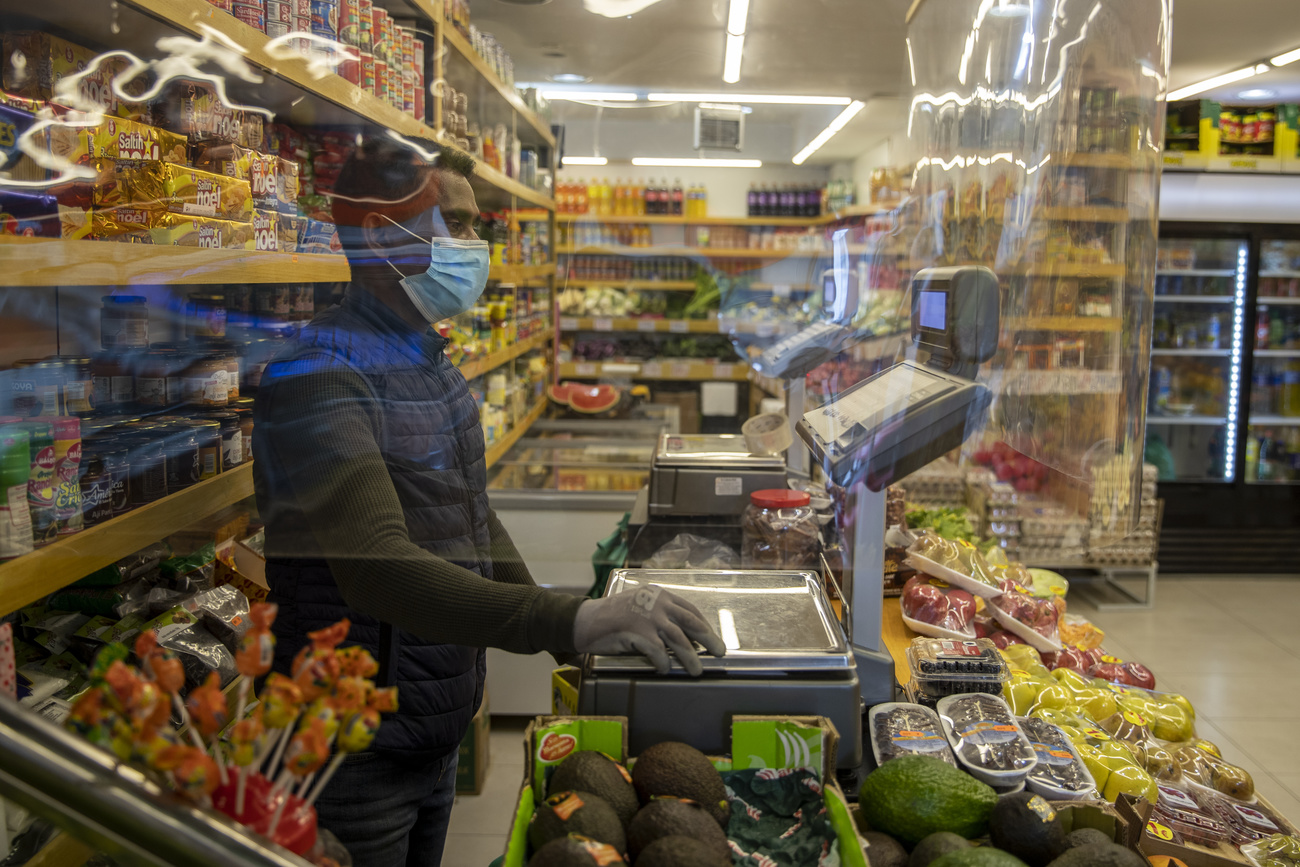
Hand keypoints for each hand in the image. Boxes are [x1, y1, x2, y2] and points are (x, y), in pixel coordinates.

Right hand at [573, 585, 725, 676]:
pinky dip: (663, 663)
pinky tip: (664, 670)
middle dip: (709, 639)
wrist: (586, 620)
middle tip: (720, 651)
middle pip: (691, 623)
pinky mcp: (639, 633)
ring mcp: (648, 618)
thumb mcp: (639, 605)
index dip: (703, 624)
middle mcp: (657, 604)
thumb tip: (683, 636)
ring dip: (690, 658)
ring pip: (679, 641)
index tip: (711, 636)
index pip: (689, 609)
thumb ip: (659, 615)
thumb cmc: (612, 616)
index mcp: (659, 595)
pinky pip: (658, 652)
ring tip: (697, 670)